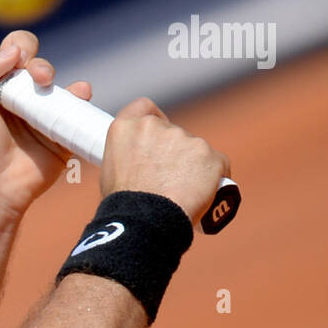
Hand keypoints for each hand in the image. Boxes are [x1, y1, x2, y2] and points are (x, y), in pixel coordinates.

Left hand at [0, 30, 91, 219]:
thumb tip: (11, 51)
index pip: (13, 52)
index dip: (18, 49)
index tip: (15, 61)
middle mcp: (21, 94)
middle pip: (39, 63)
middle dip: (40, 65)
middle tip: (37, 79)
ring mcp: (42, 111)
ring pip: (59, 82)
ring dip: (58, 80)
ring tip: (49, 91)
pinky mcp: (61, 128)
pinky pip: (77, 106)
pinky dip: (81, 95)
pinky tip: (78, 94)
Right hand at [102, 97, 230, 223]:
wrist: (148, 220)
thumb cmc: (125, 204)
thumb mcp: (111, 171)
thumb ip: (128, 155)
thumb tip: (141, 162)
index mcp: (126, 127)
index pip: (144, 107)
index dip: (153, 119)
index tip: (157, 134)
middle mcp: (155, 127)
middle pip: (172, 133)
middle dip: (173, 152)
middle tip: (168, 180)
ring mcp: (186, 139)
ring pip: (194, 150)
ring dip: (192, 166)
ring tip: (182, 193)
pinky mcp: (210, 156)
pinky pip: (216, 164)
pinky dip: (213, 177)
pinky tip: (202, 194)